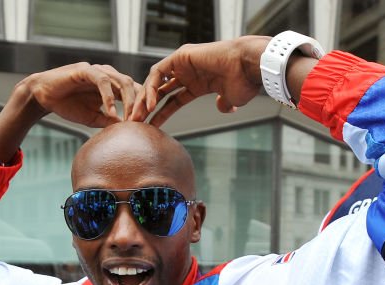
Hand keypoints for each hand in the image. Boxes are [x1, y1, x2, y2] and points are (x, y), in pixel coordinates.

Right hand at [18, 62, 140, 126]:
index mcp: (112, 85)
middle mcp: (108, 75)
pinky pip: (102, 81)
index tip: (147, 125)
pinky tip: (111, 112)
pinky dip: (109, 97)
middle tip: (143, 122)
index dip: (142, 107)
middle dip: (140, 104)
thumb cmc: (68, 105)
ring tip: (131, 118)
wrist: (44, 96)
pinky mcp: (85, 70)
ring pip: (121, 81)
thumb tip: (126, 130)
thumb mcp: (93, 118)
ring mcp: (97, 70)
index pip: (134, 92)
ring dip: (128, 101)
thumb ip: (109, 121)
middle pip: (132, 86)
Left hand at [131, 36, 271, 125]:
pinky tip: (150, 105)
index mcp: (198, 83)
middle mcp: (188, 72)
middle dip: (147, 108)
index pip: (173, 100)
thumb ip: (224, 103)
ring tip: (138, 117)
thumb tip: (225, 109)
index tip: (150, 128)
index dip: (161, 114)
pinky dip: (152, 88)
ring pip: (156, 83)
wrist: (248, 66)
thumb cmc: (244, 82)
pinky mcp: (180, 56)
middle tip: (136, 124)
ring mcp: (183, 63)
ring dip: (145, 99)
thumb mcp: (231, 98)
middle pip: (161, 92)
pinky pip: (158, 73)